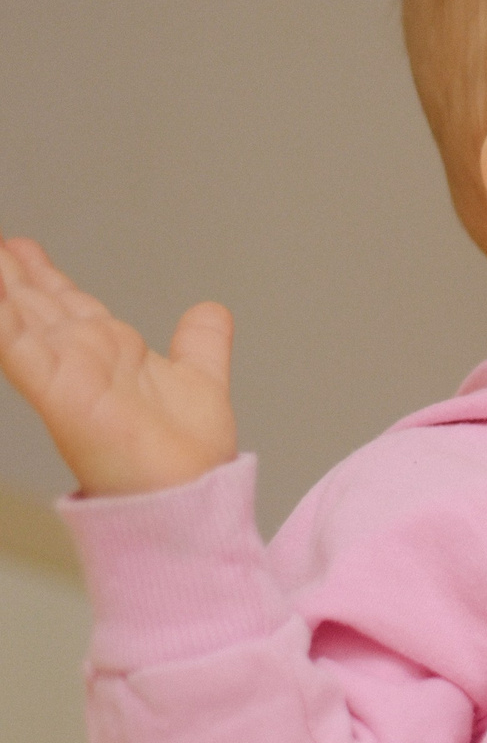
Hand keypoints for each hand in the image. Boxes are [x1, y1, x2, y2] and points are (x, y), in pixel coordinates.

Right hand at [0, 233, 235, 495]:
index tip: (19, 246)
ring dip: (0, 289)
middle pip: (34, 303)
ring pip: (16, 317)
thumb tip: (210, 310)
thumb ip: (201, 343)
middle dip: (9, 273)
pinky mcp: (55, 391)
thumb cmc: (189, 456)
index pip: (67, 302)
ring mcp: (64, 372)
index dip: (42, 274)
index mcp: (110, 351)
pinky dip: (0, 320)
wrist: (190, 496)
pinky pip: (15, 347)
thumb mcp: (200, 378)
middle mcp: (82, 358)